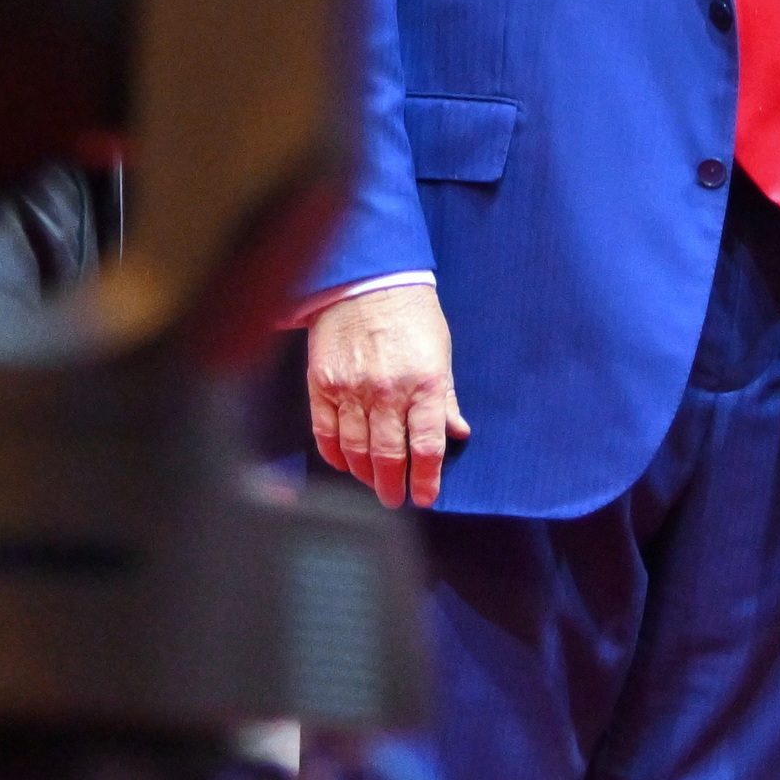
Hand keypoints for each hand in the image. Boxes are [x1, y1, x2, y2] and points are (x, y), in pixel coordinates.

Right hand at [307, 284, 466, 507]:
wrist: (367, 280)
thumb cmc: (411, 315)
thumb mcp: (440, 354)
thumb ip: (445, 398)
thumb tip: (457, 433)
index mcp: (423, 385)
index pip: (426, 446)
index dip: (425, 479)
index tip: (424, 497)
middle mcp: (387, 392)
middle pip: (387, 456)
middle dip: (392, 485)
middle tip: (393, 499)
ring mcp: (351, 389)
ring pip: (355, 449)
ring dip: (364, 474)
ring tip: (370, 483)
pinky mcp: (322, 384)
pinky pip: (325, 431)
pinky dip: (333, 454)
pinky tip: (342, 463)